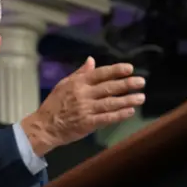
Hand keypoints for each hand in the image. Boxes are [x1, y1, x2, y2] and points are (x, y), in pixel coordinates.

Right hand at [21, 56, 144, 156]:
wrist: (45, 126)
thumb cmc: (55, 104)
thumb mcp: (64, 84)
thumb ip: (80, 73)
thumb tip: (91, 60)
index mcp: (78, 83)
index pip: (100, 74)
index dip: (116, 71)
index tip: (130, 69)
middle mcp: (83, 94)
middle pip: (109, 88)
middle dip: (127, 84)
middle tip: (142, 82)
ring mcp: (86, 109)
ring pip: (111, 103)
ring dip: (127, 100)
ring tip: (141, 97)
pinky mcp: (88, 123)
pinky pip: (107, 118)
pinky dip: (119, 115)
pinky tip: (130, 112)